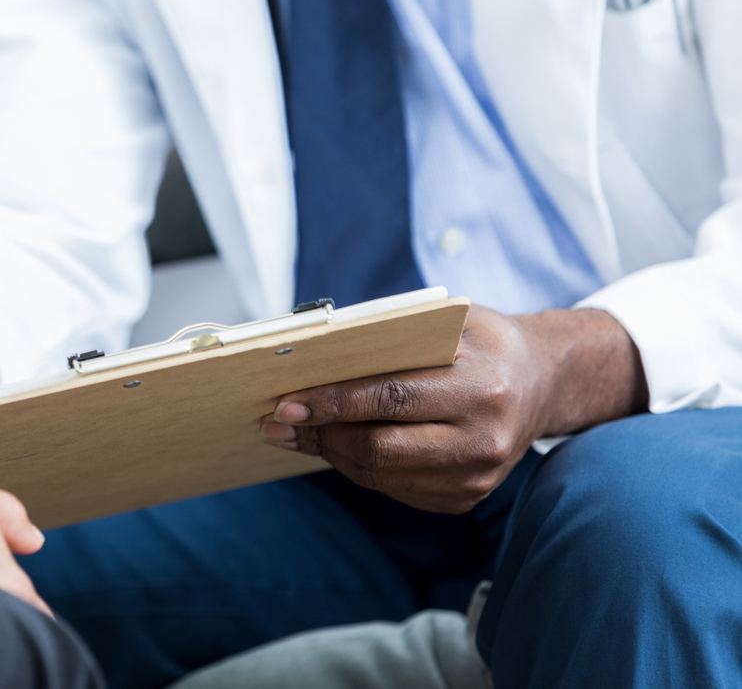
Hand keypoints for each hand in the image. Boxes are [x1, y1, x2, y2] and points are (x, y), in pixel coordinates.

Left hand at [261, 306, 647, 513]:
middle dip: (320, 435)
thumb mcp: (449, 321)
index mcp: (482, 386)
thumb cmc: (482, 341)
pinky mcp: (466, 498)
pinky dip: (357, 467)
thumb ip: (391, 337)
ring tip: (294, 434)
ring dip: (330, 454)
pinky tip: (334, 446)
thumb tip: (313, 356)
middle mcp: (484, 439)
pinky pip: (394, 488)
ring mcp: (478, 477)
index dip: (332, 403)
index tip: (286, 402)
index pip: (391, 398)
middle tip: (277, 422)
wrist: (543, 381)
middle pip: (380, 447)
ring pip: (381, 475)